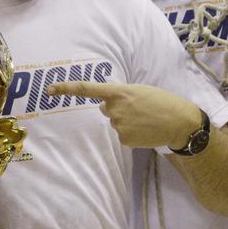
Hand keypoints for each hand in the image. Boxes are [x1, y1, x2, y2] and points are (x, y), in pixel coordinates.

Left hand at [45, 80, 201, 149]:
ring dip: (126, 120)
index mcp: (118, 91)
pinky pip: (121, 134)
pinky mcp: (123, 139)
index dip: (66, 89)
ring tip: (145, 118)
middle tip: (138, 108)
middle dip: (118, 108)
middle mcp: (114, 108)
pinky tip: (144, 129)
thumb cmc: (161, 102)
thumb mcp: (139, 90)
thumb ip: (120, 95)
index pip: (86, 89)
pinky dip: (131, 132)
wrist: (179, 122)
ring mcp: (118, 125)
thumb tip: (104, 106)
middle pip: (105, 109)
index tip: (49, 89)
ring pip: (114, 122)